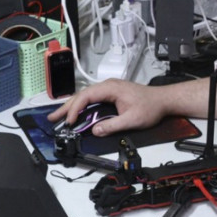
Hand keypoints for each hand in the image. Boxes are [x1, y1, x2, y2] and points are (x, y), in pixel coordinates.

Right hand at [47, 79, 167, 136]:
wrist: (163, 100)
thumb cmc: (151, 106)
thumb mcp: (132, 119)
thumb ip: (112, 126)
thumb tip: (95, 130)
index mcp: (110, 88)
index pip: (86, 97)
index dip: (75, 109)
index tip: (70, 121)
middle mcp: (107, 86)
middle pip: (81, 96)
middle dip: (66, 107)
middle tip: (53, 118)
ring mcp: (108, 89)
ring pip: (85, 97)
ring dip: (72, 107)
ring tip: (59, 116)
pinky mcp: (111, 95)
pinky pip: (92, 100)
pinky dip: (82, 107)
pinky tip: (75, 114)